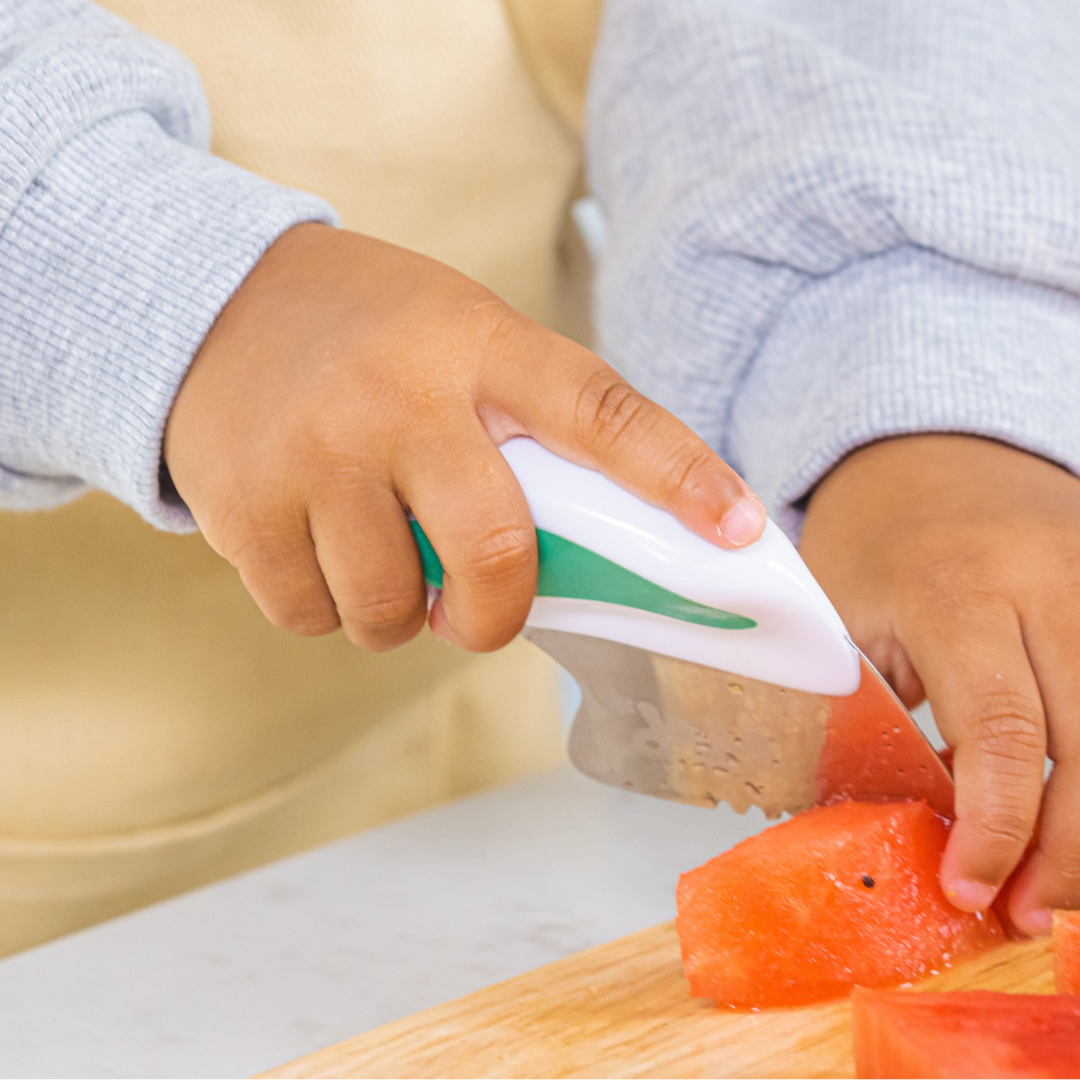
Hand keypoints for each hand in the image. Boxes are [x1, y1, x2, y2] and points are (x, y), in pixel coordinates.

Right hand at [164, 223, 763, 652]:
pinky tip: (319, 552)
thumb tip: (589, 559)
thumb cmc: (370, 338)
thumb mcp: (458, 341)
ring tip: (384, 562)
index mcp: (477, 347)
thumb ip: (521, 431)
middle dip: (494, 614)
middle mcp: (400, 397)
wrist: (213, 304)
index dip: (680, 475)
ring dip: (399, 616)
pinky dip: (329, 609)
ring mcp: (316, 452)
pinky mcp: (243, 505)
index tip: (743, 531)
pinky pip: (312, 615)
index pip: (601, 411)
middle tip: (479, 612)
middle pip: (494, 552)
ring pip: (390, 607)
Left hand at [800, 434, 1079, 936]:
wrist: (929, 454)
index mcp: (958, 588)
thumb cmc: (871, 539)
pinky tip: (1077, 808)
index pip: (1002, 729)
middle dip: (1067, 851)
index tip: (970, 887)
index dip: (998, 826)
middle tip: (1026, 912)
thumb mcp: (840, 614)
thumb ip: (864, 707)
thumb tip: (893, 822)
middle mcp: (1051, 581)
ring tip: (1057, 882)